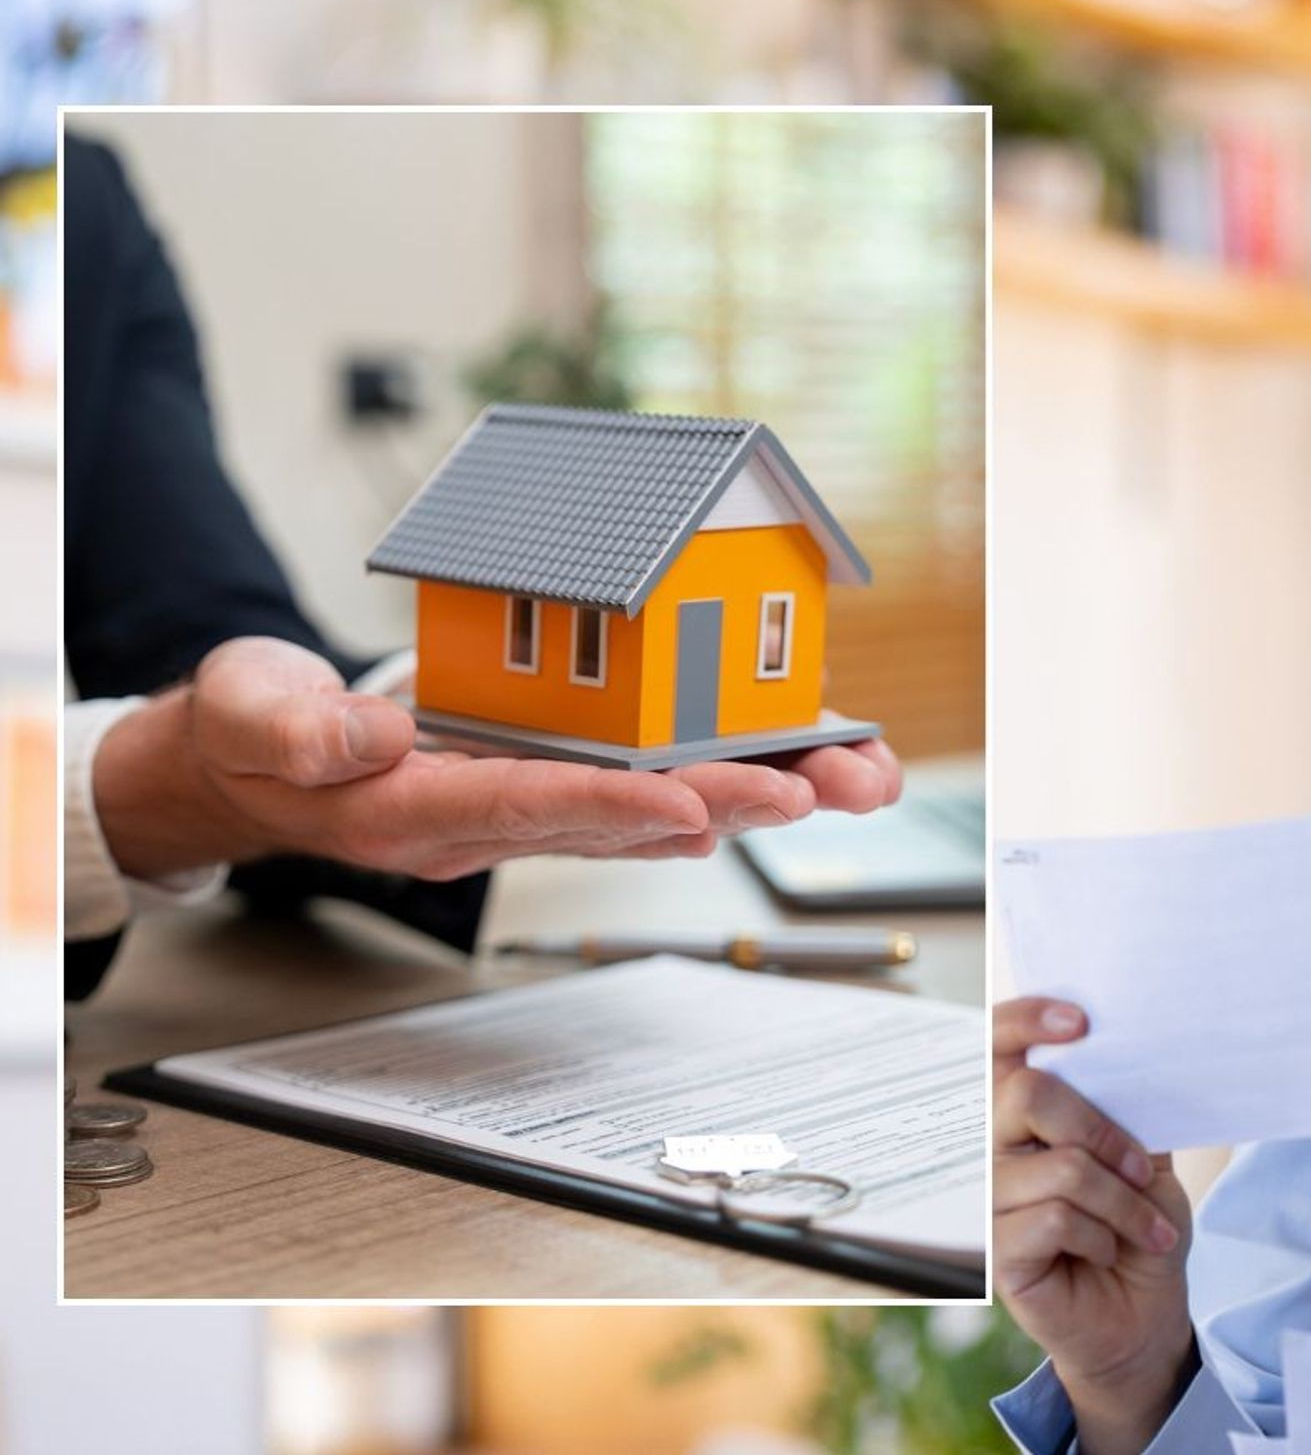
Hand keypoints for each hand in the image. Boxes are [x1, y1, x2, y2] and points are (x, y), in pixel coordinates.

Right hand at [94, 636, 901, 881]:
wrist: (256, 760)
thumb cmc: (250, 731)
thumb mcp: (244, 714)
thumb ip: (291, 726)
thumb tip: (373, 737)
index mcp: (415, 808)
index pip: (525, 804)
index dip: (610, 802)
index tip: (689, 796)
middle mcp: (490, 818)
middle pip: (621, 815)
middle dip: (726, 798)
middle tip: (818, 788)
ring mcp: (525, 802)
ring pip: (653, 802)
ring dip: (750, 790)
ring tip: (844, 778)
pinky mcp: (547, 777)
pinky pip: (645, 780)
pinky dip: (716, 772)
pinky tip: (784, 772)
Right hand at [995, 996, 1194, 1454]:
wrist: (1146, 1313)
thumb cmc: (1137, 1226)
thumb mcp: (1145, 1157)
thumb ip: (1125, 1108)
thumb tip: (1130, 1058)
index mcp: (1020, 1113)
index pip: (995, 1046)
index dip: (1025, 1020)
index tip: (1080, 1021)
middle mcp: (991, 1148)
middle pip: (1025, 1095)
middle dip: (1101, 1129)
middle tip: (1140, 1166)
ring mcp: (988, 1202)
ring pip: (1058, 1167)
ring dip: (1120, 1199)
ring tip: (1146, 1225)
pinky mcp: (996, 1253)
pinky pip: (1056, 1220)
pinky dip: (1103, 1234)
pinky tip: (1110, 1251)